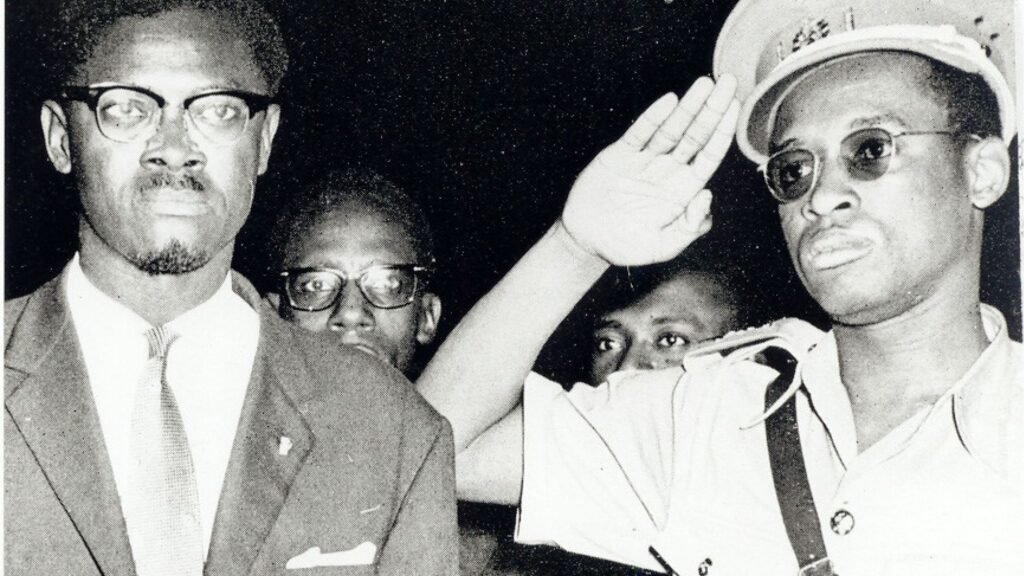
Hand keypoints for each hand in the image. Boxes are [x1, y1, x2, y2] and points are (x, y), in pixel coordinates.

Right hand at [560, 75, 738, 265]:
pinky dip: (653, 117)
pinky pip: (640, 132)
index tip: (734, 107)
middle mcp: (667, 170)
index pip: (709, 154)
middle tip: (728, 82)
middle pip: (696, 134)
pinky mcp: (619, 155)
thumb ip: (688, 227)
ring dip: (689, 105)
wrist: (586, 241)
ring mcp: (644, 160)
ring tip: (705, 83)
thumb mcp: (664, 247)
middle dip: (713, 108)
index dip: (723, 131)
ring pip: (671, 128)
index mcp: (682, 190)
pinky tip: (669, 102)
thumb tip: (707, 195)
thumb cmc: (626, 246)